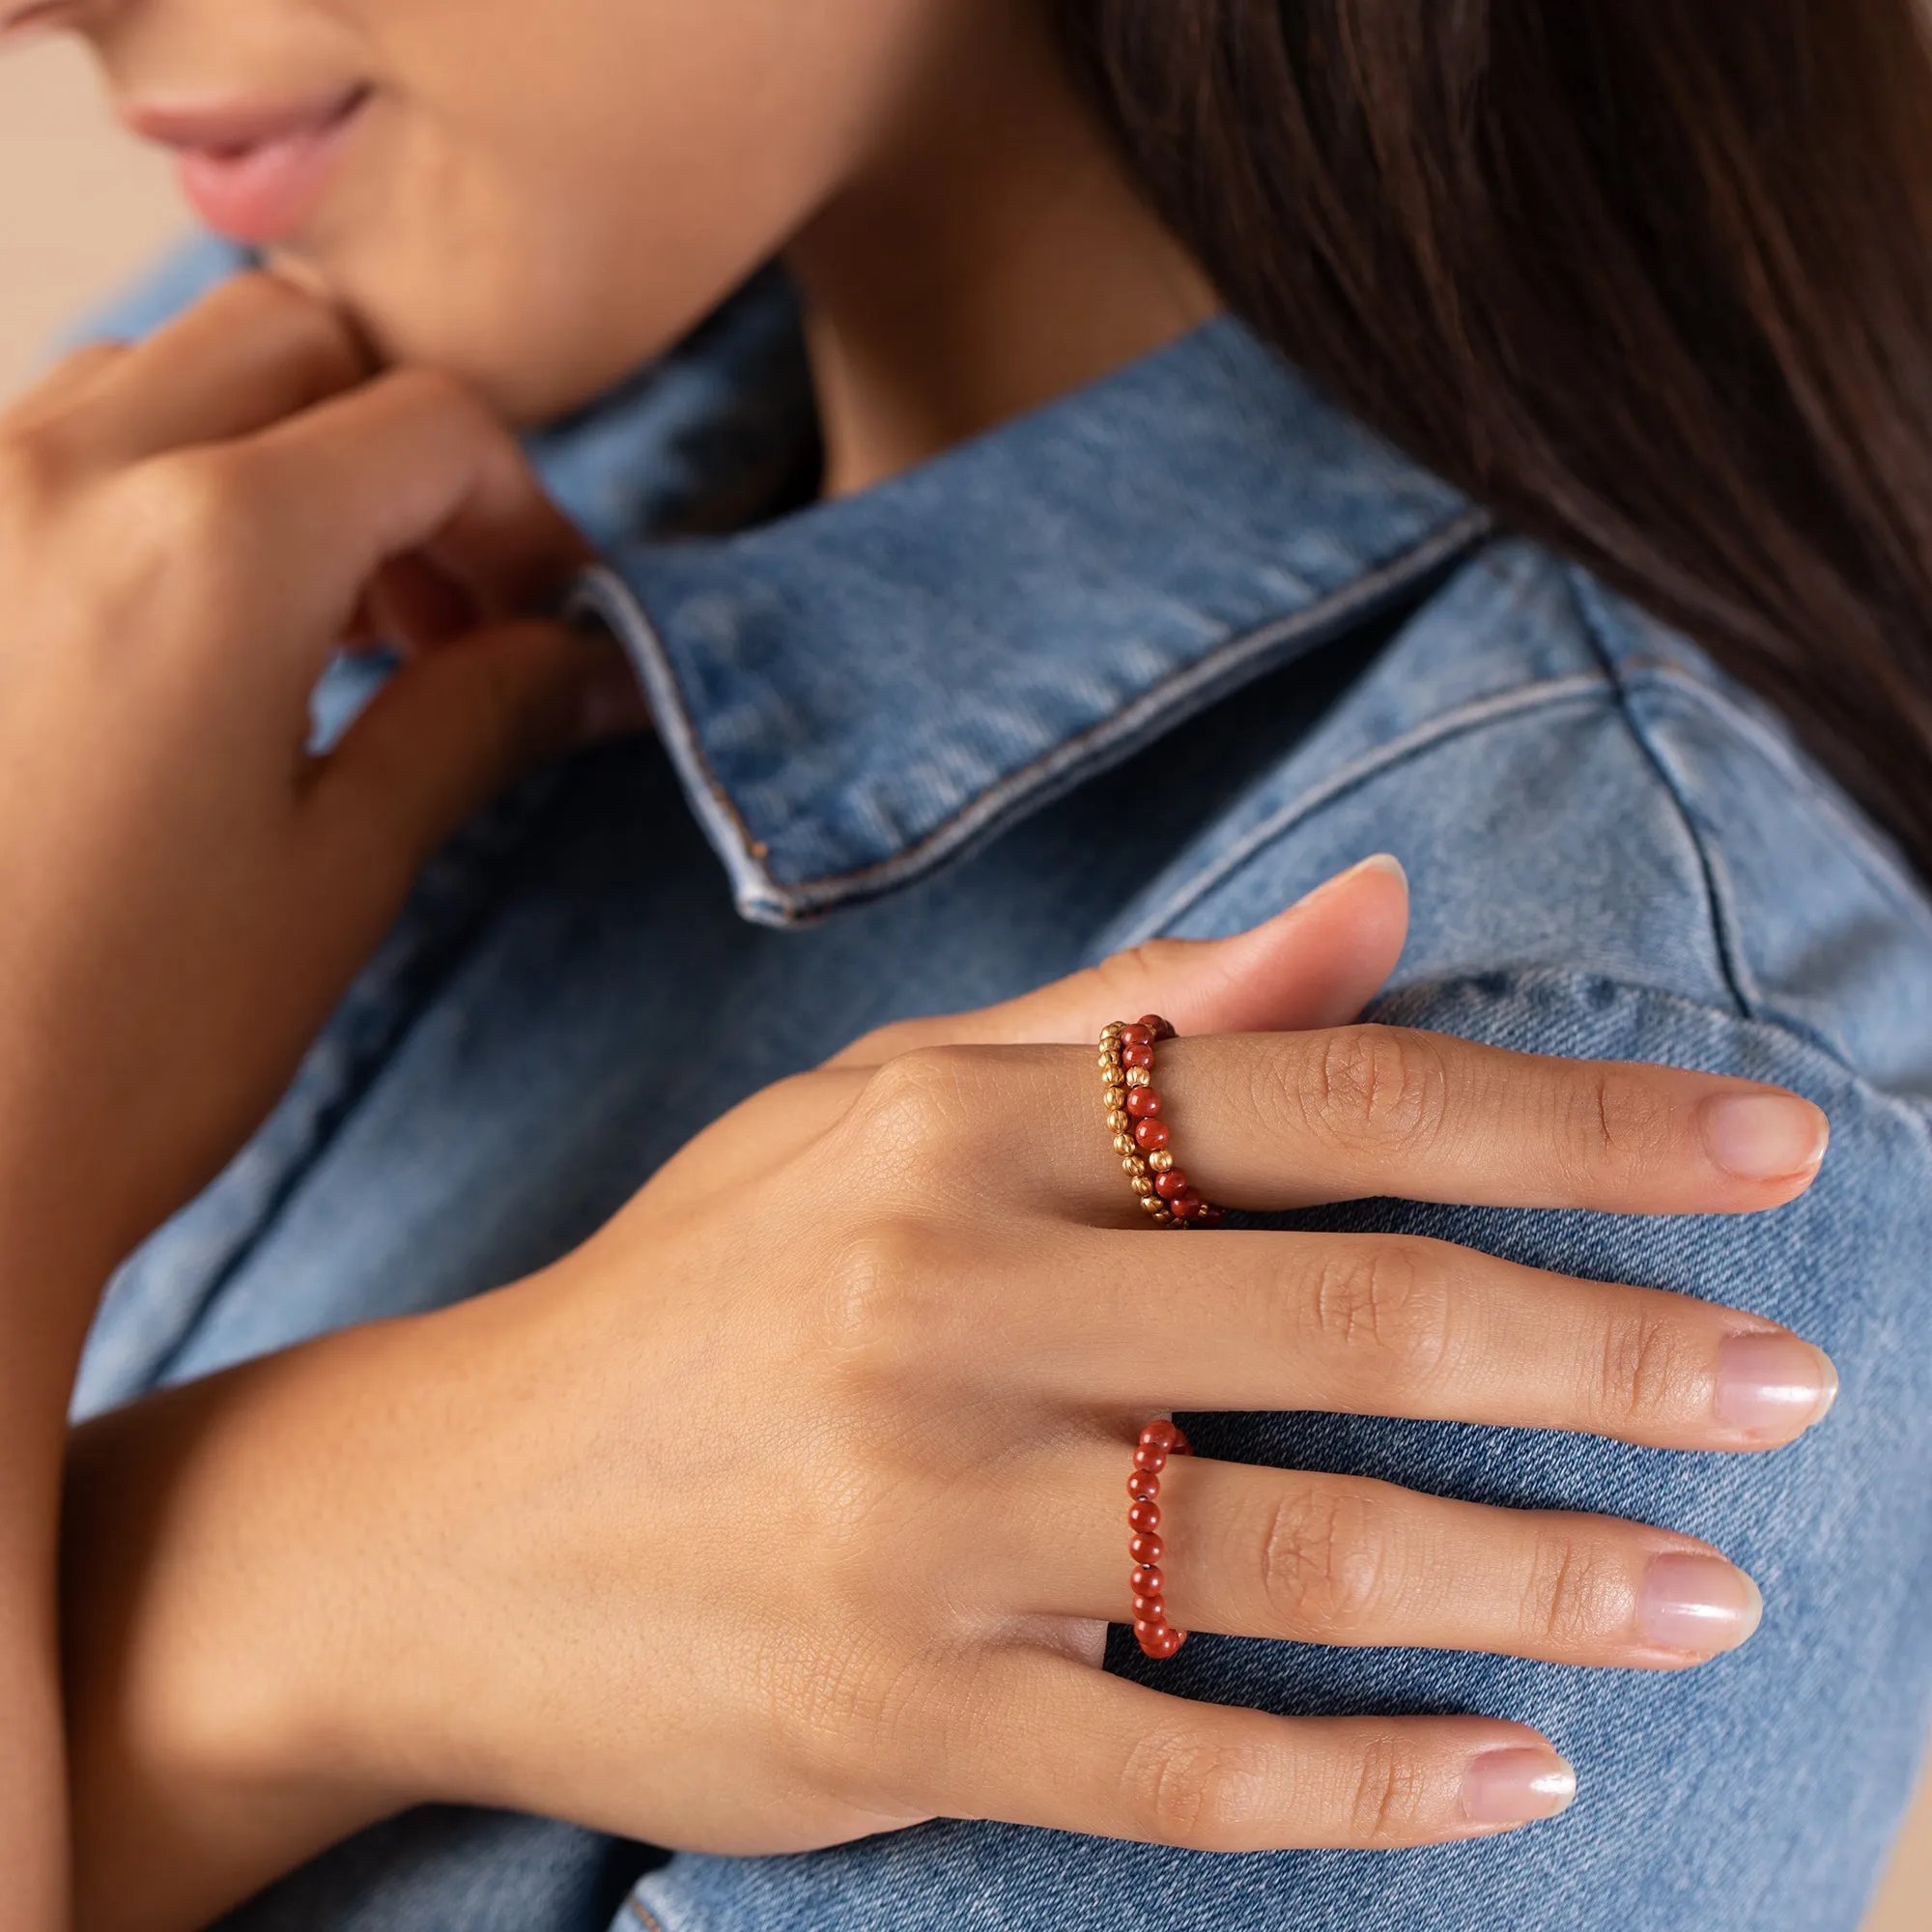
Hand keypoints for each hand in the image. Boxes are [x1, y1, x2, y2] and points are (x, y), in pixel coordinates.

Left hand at [0, 274, 633, 1292]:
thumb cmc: (123, 1046)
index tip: (546, 621)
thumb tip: (594, 662)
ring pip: (158, 374)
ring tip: (322, 630)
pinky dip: (157, 493)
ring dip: (278, 459)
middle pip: (295, 341)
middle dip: (402, 450)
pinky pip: (44, 449)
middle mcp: (54, 477)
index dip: (527, 516)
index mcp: (209, 546)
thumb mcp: (345, 873)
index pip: (433, 425)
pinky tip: (191, 644)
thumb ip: (481, 718)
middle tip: (441, 610)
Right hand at [61, 860, 1839, 1929]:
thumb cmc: (703, 1285)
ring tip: (1711, 1592)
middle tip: (1790, 1377)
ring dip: (1540, 1577)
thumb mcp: (890, 1103)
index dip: (1565, 1122)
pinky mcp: (892, 1713)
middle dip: (1607, 1346)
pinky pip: (1183, 1768)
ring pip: (1298, 1552)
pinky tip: (1514, 1772)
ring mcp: (915, 1521)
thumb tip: (1376, 907)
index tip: (1760, 1151)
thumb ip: (1137, 1010)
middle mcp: (943, 1299)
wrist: (440, 1517)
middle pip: (1348, 1311)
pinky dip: (1371, 1780)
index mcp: (956, 1124)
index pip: (1323, 1095)